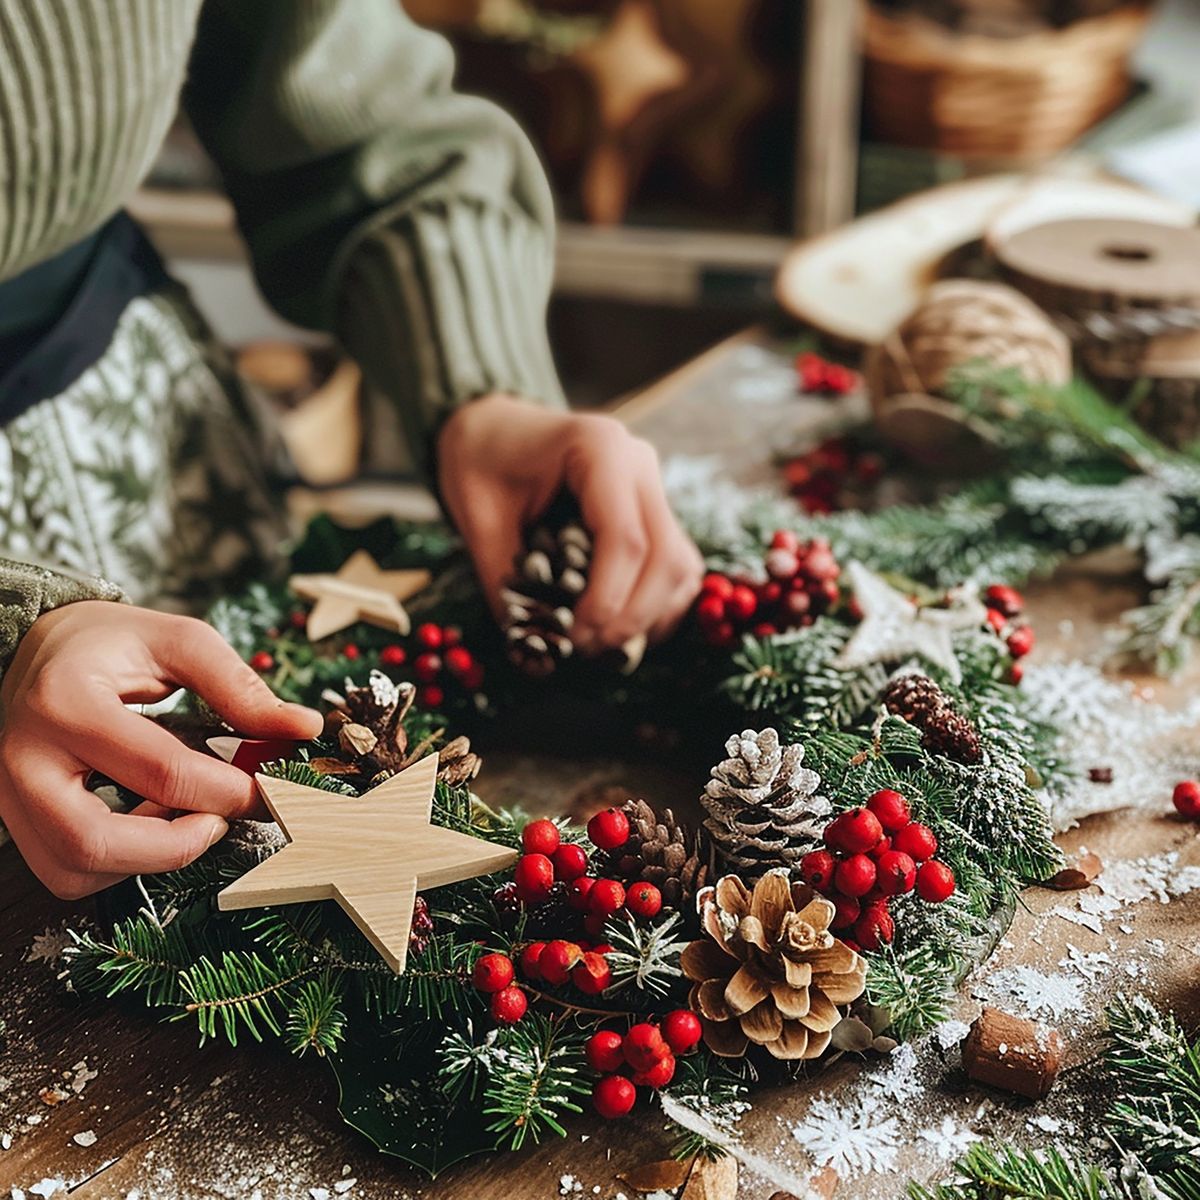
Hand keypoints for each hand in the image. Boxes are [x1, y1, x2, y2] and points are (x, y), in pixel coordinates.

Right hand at [0, 602, 322, 898]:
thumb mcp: (178, 641)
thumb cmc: (110, 643)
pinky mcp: (12, 816)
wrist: (37, 647)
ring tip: (185, 816)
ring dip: (146, 859)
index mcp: (67, 701)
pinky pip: (64, 872)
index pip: (160, 771)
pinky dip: (118, 864)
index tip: (269, 788)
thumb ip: (239, 686)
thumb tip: (303, 728)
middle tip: (225, 817)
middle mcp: (25, 756)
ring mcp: (8, 793)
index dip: (228, 791)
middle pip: (97, 841)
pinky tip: (148, 822)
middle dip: (179, 845)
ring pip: (74, 870)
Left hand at [438, 395, 703, 650]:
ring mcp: (652, 489)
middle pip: (666, 558)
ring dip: (649, 617)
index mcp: (599, 449)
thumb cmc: (482, 462)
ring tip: (600, 646)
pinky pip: (674, 569)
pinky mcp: (654, 514)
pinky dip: (654, 608)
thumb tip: (530, 650)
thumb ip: (502, 582)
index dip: (607, 600)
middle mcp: (639, 466)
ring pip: (681, 568)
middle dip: (632, 618)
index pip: (625, 538)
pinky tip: (617, 630)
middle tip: (585, 650)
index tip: (574, 640)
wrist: (493, 429)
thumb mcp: (478, 517)